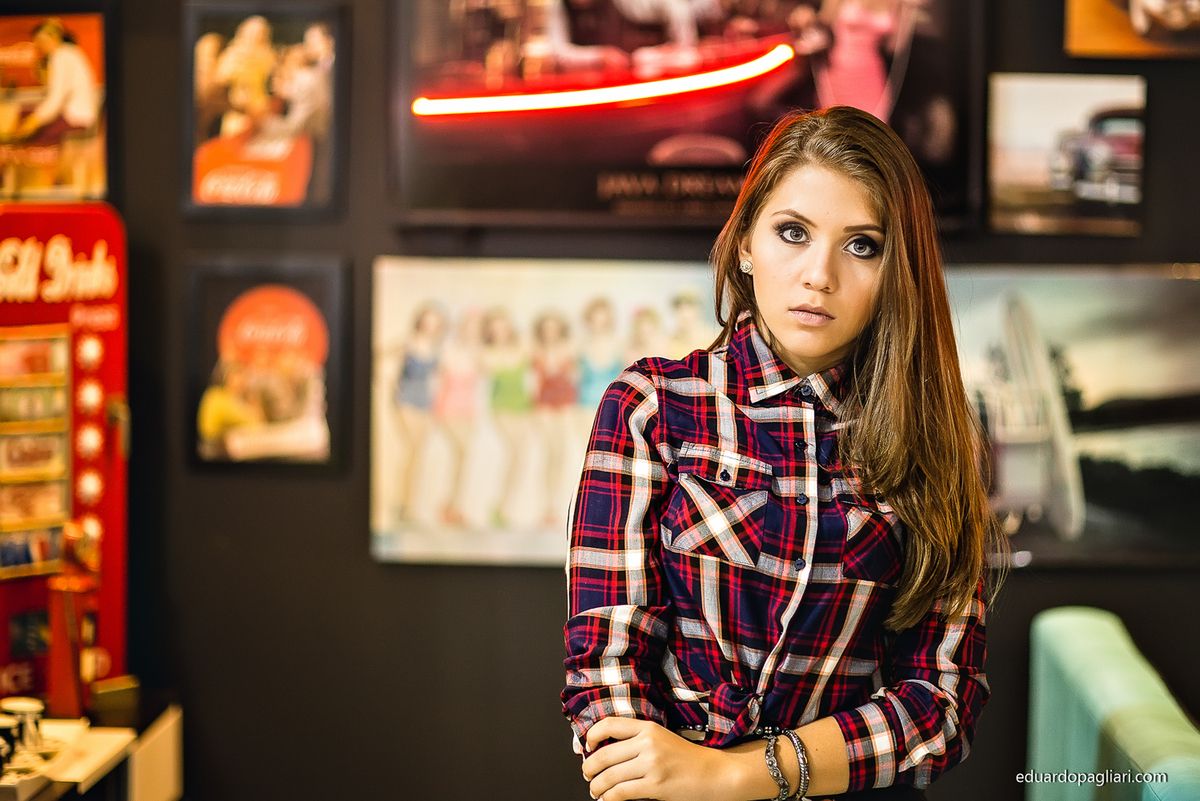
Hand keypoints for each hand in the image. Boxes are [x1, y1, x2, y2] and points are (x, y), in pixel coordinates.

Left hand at [582, 718, 740, 800]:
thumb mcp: (662, 738)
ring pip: (609, 776)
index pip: (609, 724)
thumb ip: (637, 740)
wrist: (714, 774)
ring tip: (596, 791)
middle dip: (589, 768)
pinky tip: (607, 800)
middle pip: (604, 754)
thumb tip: (605, 750)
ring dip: (597, 787)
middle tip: (588, 775)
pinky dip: (609, 798)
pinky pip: (620, 793)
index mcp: (648, 728)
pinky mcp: (655, 785)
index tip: (587, 746)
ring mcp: (652, 764)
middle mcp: (648, 743)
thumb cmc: (687, 759)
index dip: (591, 735)